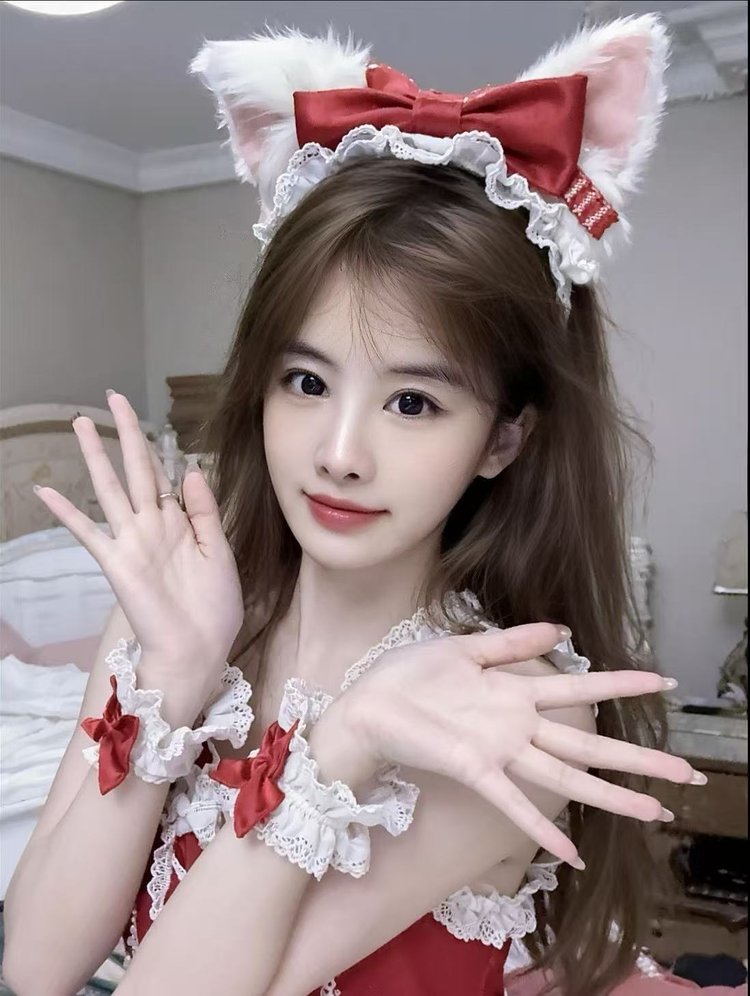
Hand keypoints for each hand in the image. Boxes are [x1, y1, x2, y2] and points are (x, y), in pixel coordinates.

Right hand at [33, 392, 244, 693]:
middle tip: (113, 398)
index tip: (149, 420)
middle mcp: (152, 526)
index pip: (165, 476)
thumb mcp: (219, 551)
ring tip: (80, 424)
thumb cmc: (214, 607)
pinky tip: (46, 491)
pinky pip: (88, 532)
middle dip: (126, 433)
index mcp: (180, 524)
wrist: (200, 649)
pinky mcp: (117, 563)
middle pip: (137, 470)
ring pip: (111, 488)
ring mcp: (132, 542)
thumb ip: (203, 511)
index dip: (157, 447)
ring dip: (96, 456)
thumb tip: (192, 469)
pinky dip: (67, 513)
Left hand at [335, 623, 697, 867]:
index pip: (578, 688)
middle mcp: (515, 725)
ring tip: (653, 811)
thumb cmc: (409, 676)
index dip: (620, 685)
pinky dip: (541, 825)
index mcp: (513, 692)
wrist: (365, 705)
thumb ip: (512, 642)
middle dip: (636, 759)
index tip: (663, 682)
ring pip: (565, 776)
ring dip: (609, 795)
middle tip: (685, 773)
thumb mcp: (463, 648)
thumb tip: (561, 629)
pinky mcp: (473, 769)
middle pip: (586, 744)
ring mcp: (498, 751)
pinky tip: (571, 852)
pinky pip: (513, 804)